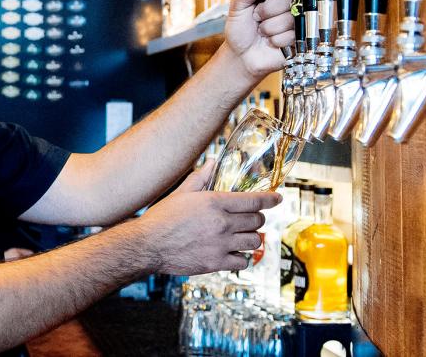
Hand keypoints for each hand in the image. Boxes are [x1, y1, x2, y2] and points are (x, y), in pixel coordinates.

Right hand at [135, 163, 280, 274]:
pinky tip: (233, 253)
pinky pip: (243, 262)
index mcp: (215, 203)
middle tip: (251, 219)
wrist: (148, 245)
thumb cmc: (162, 218)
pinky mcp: (216, 263)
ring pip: (254, 242)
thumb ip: (201, 178)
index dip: (270, 199)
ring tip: (243, 236)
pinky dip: (241, 258)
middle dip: (258, 219)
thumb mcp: (182, 193)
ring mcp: (221, 245)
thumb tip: (213, 162)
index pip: (254, 200)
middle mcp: (222, 223)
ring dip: (251, 238)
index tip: (277, 198)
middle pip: (257, 221)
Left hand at [224, 0, 295, 78]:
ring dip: (269, 28)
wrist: (241, 55)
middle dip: (267, 11)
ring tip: (263, 30)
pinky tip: (271, 41)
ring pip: (290, 19)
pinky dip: (276, 40)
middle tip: (257, 17)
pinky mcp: (301, 39)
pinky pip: (292, 36)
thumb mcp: (237, 5)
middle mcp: (291, 4)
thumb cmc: (240, 29)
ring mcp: (297, 22)